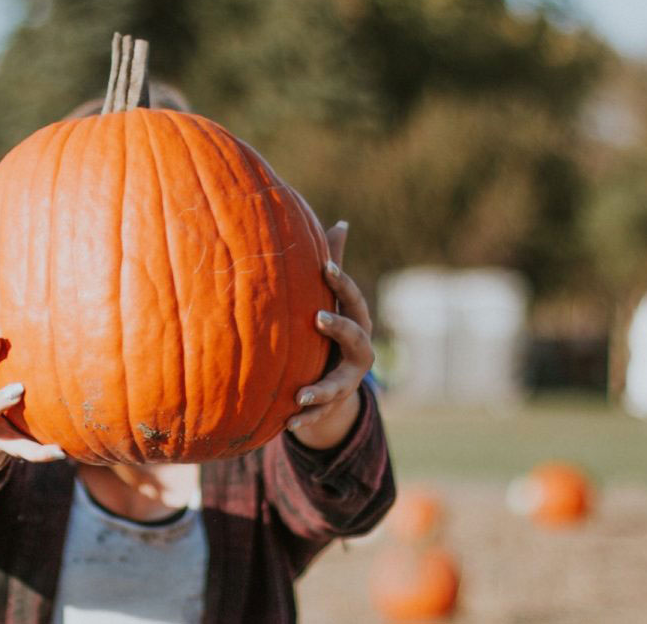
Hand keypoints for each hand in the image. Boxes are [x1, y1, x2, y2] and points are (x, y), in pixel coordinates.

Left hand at [289, 221, 374, 449]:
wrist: (336, 379)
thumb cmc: (329, 328)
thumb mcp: (332, 300)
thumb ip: (335, 265)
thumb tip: (341, 222)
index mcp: (357, 322)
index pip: (353, 300)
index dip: (342, 283)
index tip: (325, 267)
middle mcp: (359, 352)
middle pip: (358, 339)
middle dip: (339, 328)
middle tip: (317, 318)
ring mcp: (348, 381)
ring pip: (339, 386)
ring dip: (320, 389)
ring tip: (300, 394)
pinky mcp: (333, 405)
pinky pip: (321, 415)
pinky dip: (305, 420)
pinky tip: (287, 424)